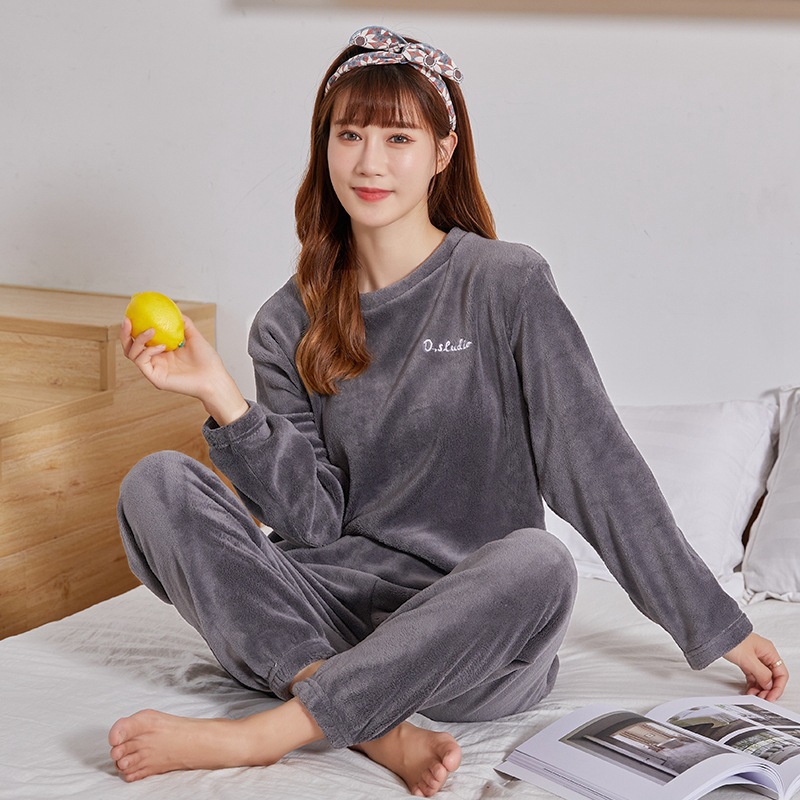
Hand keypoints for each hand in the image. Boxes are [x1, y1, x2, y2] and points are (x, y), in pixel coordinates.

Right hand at [120, 315, 248, 425]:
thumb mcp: (194, 337)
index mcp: (161, 352)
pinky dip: (148, 351)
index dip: (133, 328)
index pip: (140, 340)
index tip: (132, 313)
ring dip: (138, 340)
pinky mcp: (155, 379)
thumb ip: (184, 324)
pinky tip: (162, 346)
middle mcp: (155, 361)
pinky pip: (142, 362)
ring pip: (132, 354)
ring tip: (151, 331)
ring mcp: (154, 370)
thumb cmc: (207, 360)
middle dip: (124, 334)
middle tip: (127, 321)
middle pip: (129, 347)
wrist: (214, 377)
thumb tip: (175, 309)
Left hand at [723, 632, 788, 701]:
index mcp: (769, 651)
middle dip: (768, 689)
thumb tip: (769, 684)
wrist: (714, 632)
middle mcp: (763, 654)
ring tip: (754, 695)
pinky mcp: (744, 660)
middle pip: (772, 677)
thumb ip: (761, 673)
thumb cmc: (730, 638)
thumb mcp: (748, 659)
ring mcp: (754, 657)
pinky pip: (752, 675)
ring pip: (762, 677)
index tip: (771, 697)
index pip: (781, 673)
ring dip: (760, 688)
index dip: (778, 687)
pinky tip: (749, 689)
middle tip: (762, 698)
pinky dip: (752, 683)